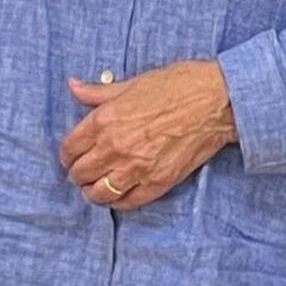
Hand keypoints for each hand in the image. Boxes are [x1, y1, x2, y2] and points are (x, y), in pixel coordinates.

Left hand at [61, 60, 237, 210]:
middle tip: (84, 171)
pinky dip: (118, 202)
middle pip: (80, 174)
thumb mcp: (133, 83)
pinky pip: (127, 202)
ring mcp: (136, 168)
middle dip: (78, 173)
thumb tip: (74, 86)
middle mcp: (115, 147)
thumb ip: (99, 92)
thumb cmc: (178, 85)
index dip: (68, 154)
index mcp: (105, 120)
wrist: (218, 100)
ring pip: (99, 193)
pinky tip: (119, 194)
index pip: (69, 149)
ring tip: (98, 187)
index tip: (73, 155)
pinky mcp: (158, 182)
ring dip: (94, 191)